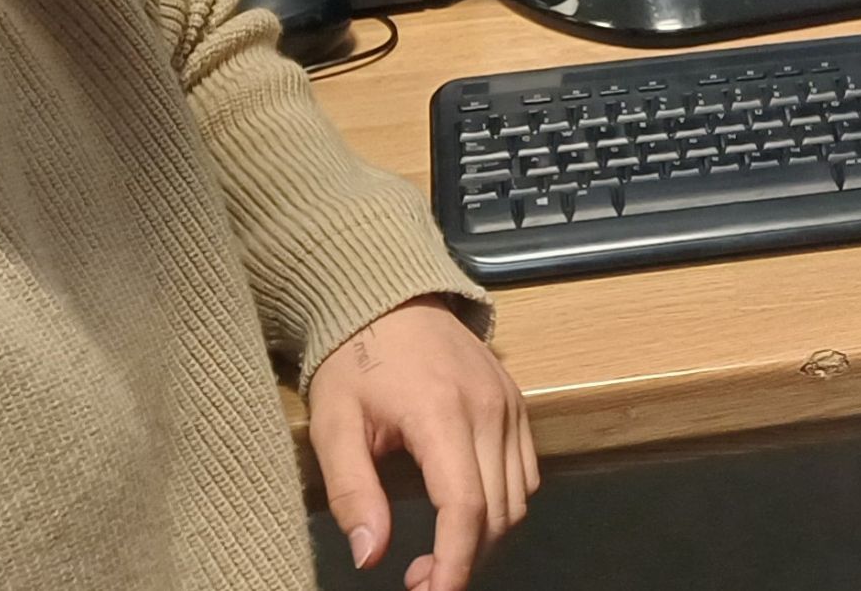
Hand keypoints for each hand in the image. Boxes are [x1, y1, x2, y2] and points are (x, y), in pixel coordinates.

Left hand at [309, 299, 539, 590]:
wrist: (389, 297)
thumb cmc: (354, 360)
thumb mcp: (334, 425)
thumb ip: (352, 492)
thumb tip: (371, 557)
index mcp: (442, 414)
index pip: (466, 508)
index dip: (454, 565)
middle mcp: (489, 410)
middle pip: (498, 513)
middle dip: (463, 560)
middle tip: (417, 579)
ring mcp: (509, 405)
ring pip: (518, 498)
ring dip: (484, 537)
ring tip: (438, 551)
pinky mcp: (516, 403)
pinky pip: (525, 473)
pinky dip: (502, 505)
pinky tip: (464, 511)